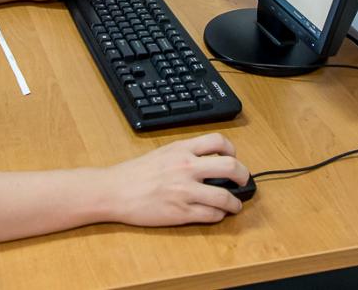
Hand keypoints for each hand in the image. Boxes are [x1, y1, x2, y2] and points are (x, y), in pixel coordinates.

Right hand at [105, 133, 248, 225]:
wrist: (114, 191)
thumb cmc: (134, 173)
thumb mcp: (161, 153)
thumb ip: (184, 155)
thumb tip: (207, 162)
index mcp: (181, 150)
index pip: (218, 141)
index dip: (232, 150)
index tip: (233, 157)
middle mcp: (186, 167)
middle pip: (230, 166)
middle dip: (243, 175)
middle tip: (243, 181)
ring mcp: (185, 191)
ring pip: (225, 197)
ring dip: (235, 203)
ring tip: (235, 205)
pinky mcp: (181, 212)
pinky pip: (211, 215)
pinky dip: (218, 215)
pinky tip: (215, 214)